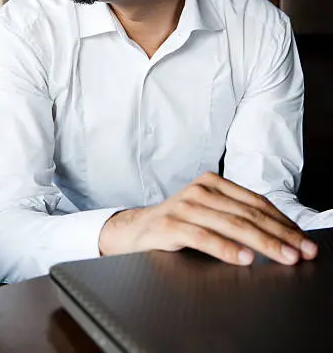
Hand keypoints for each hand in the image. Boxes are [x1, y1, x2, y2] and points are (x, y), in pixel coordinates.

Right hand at [98, 172, 317, 265]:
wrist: (136, 228)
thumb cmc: (179, 222)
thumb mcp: (208, 212)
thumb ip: (235, 216)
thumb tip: (279, 234)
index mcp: (213, 182)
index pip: (256, 201)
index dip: (282, 221)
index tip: (302, 240)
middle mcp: (200, 190)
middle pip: (248, 213)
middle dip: (280, 235)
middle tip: (301, 252)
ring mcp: (185, 205)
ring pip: (231, 224)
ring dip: (262, 243)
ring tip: (283, 256)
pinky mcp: (170, 224)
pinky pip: (204, 237)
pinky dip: (226, 249)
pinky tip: (244, 258)